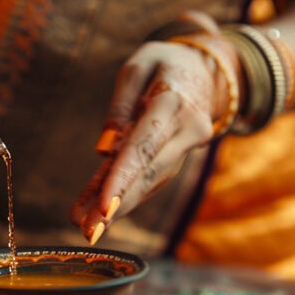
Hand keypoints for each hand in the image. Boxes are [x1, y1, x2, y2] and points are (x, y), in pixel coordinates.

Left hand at [71, 14, 239, 244]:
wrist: (207, 69)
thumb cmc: (165, 63)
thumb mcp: (138, 65)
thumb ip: (120, 105)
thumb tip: (104, 151)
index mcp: (175, 102)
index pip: (145, 145)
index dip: (124, 177)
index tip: (104, 206)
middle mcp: (189, 129)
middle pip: (150, 172)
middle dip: (119, 203)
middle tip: (90, 231)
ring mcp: (188, 146)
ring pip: (151, 181)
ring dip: (120, 206)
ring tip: (87, 227)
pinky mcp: (180, 157)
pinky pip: (153, 178)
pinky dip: (128, 195)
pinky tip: (101, 214)